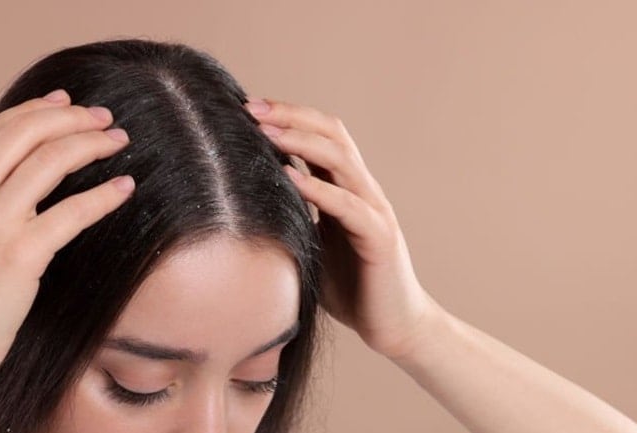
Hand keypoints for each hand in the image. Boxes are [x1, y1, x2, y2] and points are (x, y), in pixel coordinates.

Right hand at [0, 89, 135, 384]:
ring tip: (119, 141)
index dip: (34, 109)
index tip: (64, 102)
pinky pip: (74, 210)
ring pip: (51, 159)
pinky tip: (125, 188)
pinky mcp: (20, 254)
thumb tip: (3, 186)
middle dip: (70, 117)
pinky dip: (105, 195)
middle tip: (102, 117)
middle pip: (26, 132)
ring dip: (92, 143)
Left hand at [245, 96, 446, 358]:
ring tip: (265, 131)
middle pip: (331, 135)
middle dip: (290, 116)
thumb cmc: (349, 287)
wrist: (392, 325)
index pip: (319, 137)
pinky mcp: (379, 237)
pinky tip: (289, 178)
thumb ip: (292, 216)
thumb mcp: (311, 242)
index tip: (247, 108)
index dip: (287, 117)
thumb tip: (243, 199)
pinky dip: (318, 188)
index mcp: (345, 188)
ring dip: (300, 141)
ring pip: (341, 160)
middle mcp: (363, 191)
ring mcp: (374, 210)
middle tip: (250, 107)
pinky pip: (348, 205)